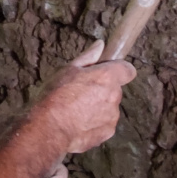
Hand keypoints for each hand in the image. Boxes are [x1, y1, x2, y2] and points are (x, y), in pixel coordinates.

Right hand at [36, 40, 135, 154]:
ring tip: (76, 110)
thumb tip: (100, 45)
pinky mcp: (108, 132)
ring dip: (98, 107)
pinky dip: (94, 123)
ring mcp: (112, 116)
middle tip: (81, 92)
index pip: (128, 70)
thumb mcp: (67, 69)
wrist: (49, 128)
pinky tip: (77, 123)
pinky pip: (104, 123)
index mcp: (107, 77)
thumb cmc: (55, 96)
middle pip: (115, 89)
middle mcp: (114, 96)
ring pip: (109, 107)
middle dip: (102, 90)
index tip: (107, 71)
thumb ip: (88, 57)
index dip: (119, 70)